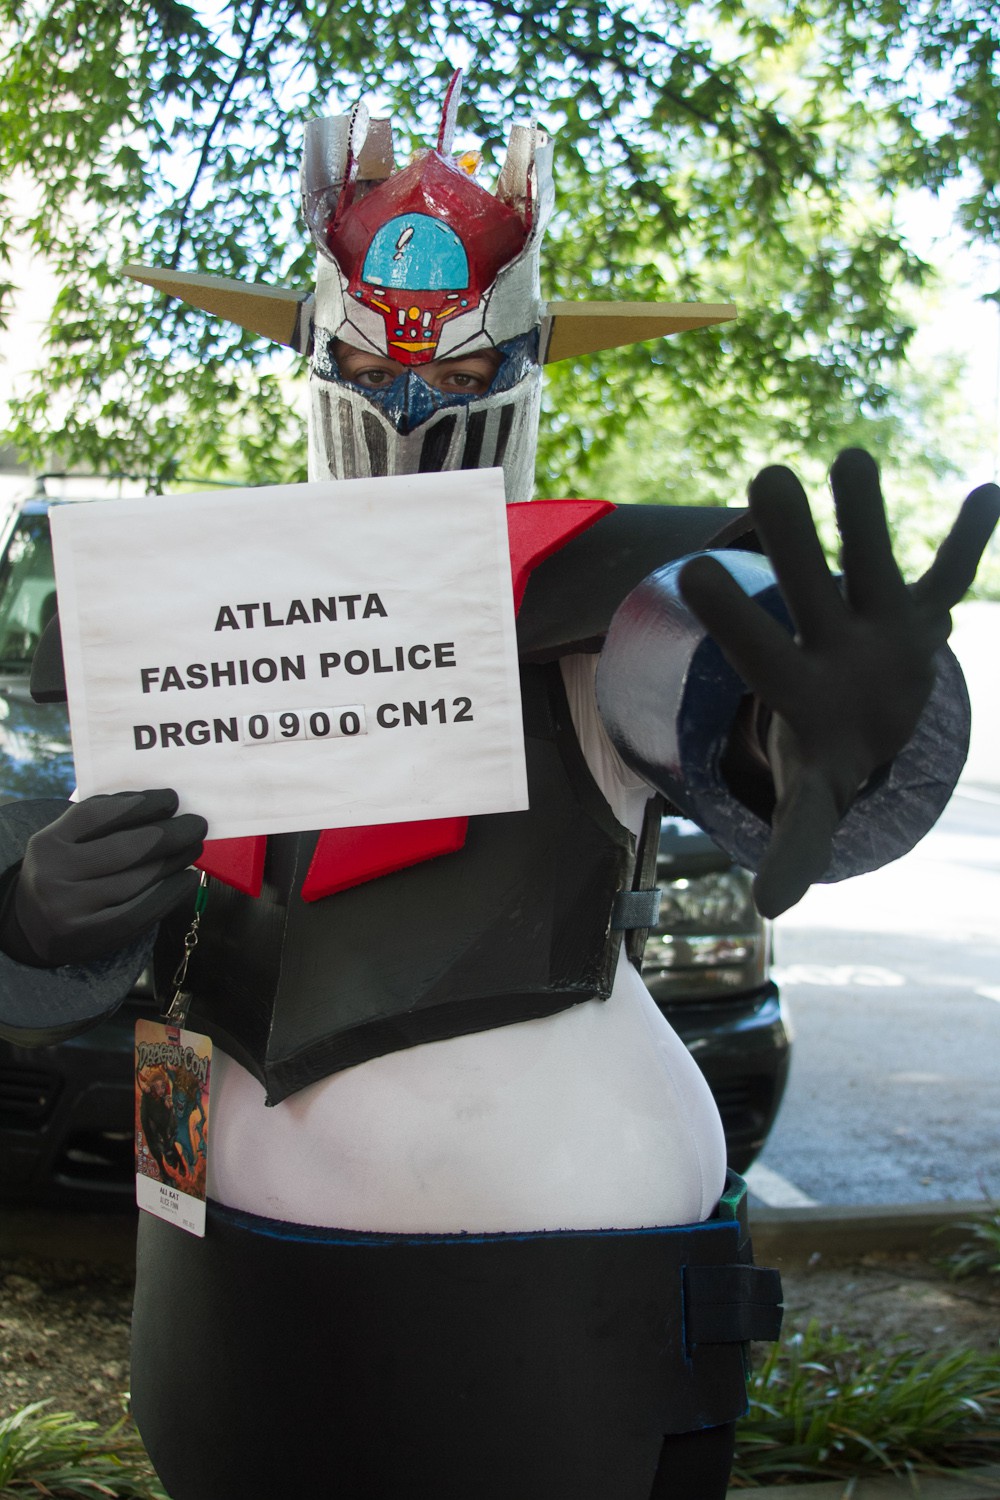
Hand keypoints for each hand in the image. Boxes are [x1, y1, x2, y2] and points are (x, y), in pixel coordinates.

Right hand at [2, 788, 207, 965]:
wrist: (33, 925)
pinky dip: (169, 893)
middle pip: (124, 848)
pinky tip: (186, 878)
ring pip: (136, 880)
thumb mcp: (66, 842)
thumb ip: (102, 822)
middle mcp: (54, 875)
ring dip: (174, 861)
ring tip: (194, 848)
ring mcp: (71, 909)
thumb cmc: (64, 871)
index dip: (141, 804)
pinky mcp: (91, 937)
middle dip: (169, 833)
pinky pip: (140, 912)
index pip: (98, 814)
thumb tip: (162, 804)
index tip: (172, 798)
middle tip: (197, 825)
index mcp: (48, 843)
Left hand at [679, 449, 999, 917]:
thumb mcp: (813, 800)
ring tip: (851, 455)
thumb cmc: (823, 756)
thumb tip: (772, 906)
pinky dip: (972, 542)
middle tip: (766, 476)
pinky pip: (949, 575)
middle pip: (810, 587)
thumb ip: (797, 842)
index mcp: (795, 684)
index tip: (695, 569)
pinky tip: (991, 494)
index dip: (732, 615)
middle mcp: (829, 641)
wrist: (856, 717)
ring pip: (869, 559)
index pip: (758, 648)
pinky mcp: (920, 615)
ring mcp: (874, 622)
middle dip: (792, 538)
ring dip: (864, 511)